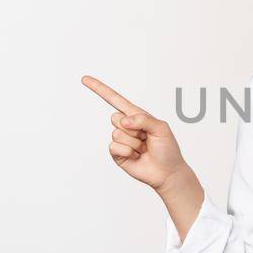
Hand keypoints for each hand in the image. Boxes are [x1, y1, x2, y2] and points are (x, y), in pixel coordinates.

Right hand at [82, 75, 195, 195]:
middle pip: (115, 117)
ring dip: (133, 143)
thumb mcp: (161, 128)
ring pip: (116, 133)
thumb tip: (123, 121)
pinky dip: (128, 151)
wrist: (167, 172)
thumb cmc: (167, 149)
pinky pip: (114, 146)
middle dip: (133, 128)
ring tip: (143, 149)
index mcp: (137, 115)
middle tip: (146, 138)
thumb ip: (143, 119)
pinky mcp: (117, 153)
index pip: (115, 99)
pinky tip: (136, 156)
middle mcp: (126, 126)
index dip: (100, 89)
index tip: (85, 79)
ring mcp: (121, 140)